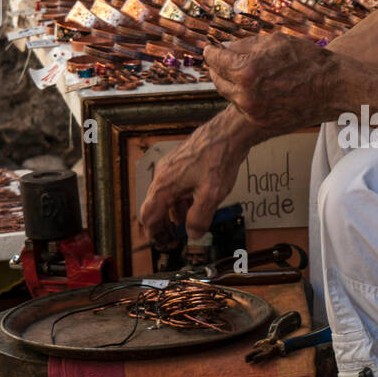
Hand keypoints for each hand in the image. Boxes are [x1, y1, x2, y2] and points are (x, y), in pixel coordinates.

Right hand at [140, 104, 255, 242]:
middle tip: (173, 238)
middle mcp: (163, 175)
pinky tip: (194, 204)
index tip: (161, 243)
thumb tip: (193, 233)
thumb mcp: (210, 195)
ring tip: (186, 224)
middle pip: (155, 206)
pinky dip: (180, 198)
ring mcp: (171, 166)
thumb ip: (199, 218)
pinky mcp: (180, 161)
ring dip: (174, 212)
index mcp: (165, 185)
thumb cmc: (218, 159)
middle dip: (163, 224)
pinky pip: (175, 185)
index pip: (149, 215)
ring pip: (166, 195)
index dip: (153, 233)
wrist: (228, 133)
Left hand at [204, 33, 339, 131]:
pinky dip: (244, 97)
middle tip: (222, 61)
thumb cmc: (307, 60)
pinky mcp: (262, 123)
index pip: (214, 59)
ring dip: (231, 83)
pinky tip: (256, 88)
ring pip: (229, 95)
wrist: (333, 88)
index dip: (211, 52)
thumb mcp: (275, 42)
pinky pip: (243, 108)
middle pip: (217, 79)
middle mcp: (245, 95)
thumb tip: (224, 48)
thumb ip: (245, 45)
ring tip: (242, 74)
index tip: (211, 50)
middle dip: (218, 68)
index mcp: (246, 71)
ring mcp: (253, 113)